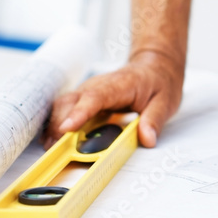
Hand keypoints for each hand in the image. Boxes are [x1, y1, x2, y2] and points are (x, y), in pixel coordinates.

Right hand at [43, 50, 184, 148]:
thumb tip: (147, 139)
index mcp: (118, 85)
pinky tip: (55, 141)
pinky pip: (65, 110)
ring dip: (54, 126)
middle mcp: (97, 86)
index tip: (66, 128)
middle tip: (55, 150)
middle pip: (70, 102)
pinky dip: (58, 125)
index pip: (94, 98)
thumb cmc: (158, 82)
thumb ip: (154, 120)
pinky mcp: (84, 99)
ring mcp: (88, 92)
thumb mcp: (165, 102)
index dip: (78, 113)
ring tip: (51, 149)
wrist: (154, 66)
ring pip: (62, 106)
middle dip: (58, 125)